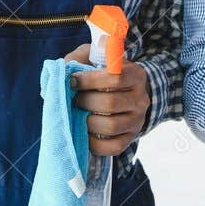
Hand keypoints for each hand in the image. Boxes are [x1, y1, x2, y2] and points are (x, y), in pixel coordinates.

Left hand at [64, 42, 150, 157]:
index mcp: (135, 75)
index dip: (89, 80)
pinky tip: (84, 131)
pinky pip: (113, 147)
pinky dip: (93, 142)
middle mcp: (141, 99)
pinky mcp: (130, 139)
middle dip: (85, 101)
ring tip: (78, 114)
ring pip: (111, 126)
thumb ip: (79, 59)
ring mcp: (137, 121)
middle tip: (74, 99)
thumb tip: (63, 71)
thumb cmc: (100, 74)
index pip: (115, 78)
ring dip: (87, 122)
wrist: (120, 93)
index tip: (72, 80)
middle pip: (111, 103)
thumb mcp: (92, 58)